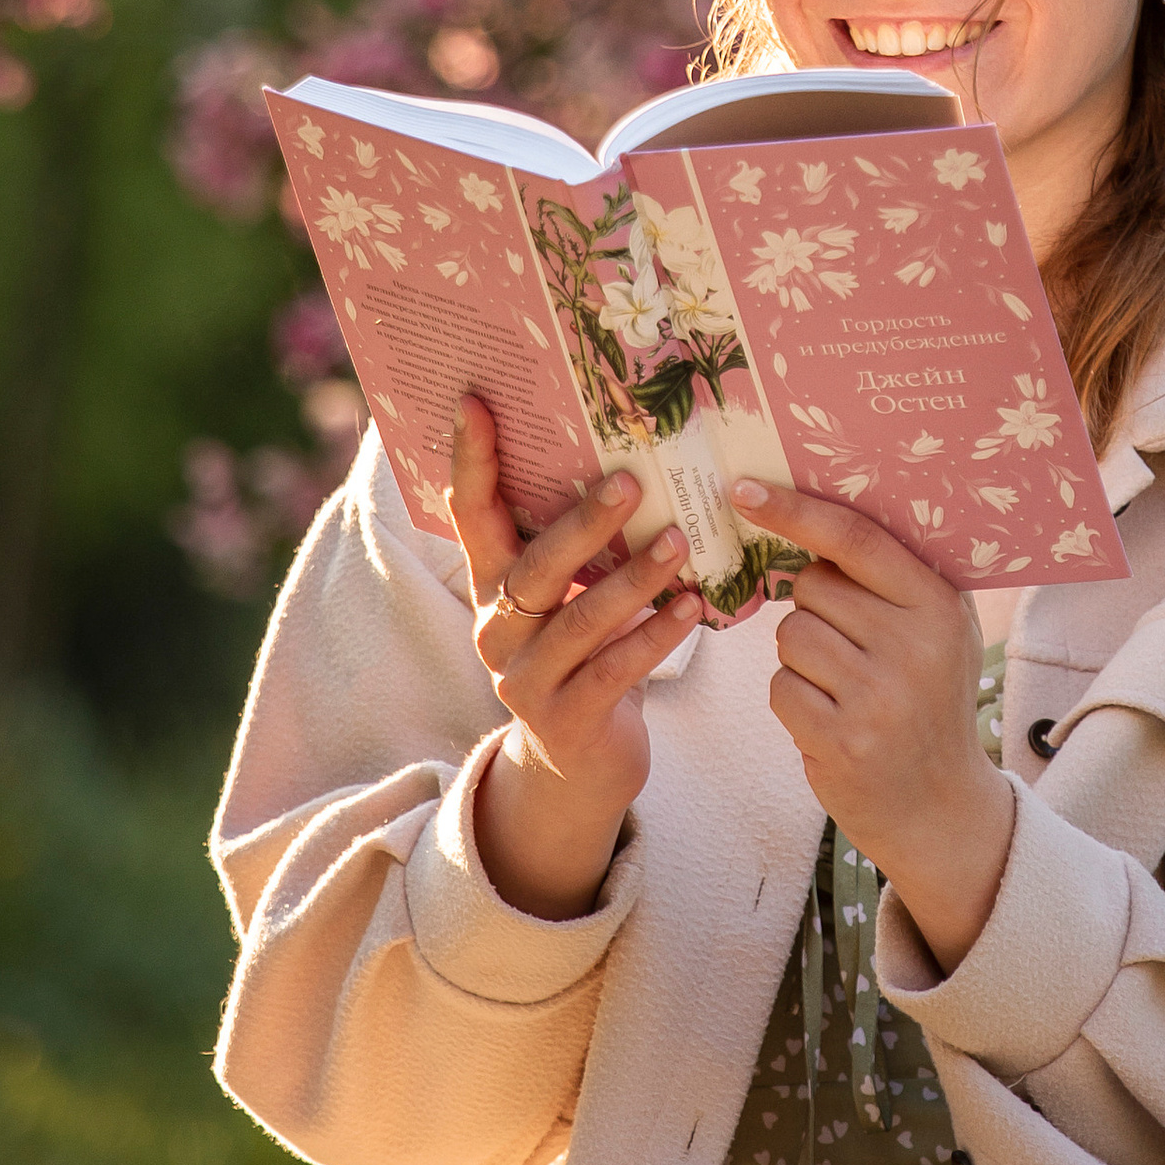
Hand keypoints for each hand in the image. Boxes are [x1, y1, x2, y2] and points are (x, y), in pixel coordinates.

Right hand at [449, 397, 699, 920]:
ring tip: (680, 542)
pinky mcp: (564, 721)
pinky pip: (614, 672)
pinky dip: (656, 637)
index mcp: (490, 585)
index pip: (470, 513)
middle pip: (533, 568)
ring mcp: (524, 679)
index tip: (478, 400)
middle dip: (581, 524)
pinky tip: (694, 608)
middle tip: (630, 480)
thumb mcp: (566, 597)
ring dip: (634, 580)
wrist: (578, 765)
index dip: (472, 459)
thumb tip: (624, 450)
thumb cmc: (584, 655)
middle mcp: (495, 629)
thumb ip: (573, 543)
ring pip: (579, 621)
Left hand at [735, 478, 1015, 972]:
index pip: (854, 539)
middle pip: (811, 588)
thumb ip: (889, 578)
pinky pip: (781, 688)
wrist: (939, 804)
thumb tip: (808, 512)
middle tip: (849, 649)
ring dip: (801, 659)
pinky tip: (830, 720)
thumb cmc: (924, 700)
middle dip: (812, 610)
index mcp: (938, 604)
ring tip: (843, 688)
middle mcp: (914, 645)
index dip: (794, 510)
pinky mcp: (844, 741)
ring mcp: (879, 696)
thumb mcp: (934, 631)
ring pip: (790, 636)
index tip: (742, 489)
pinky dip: (793, 700)